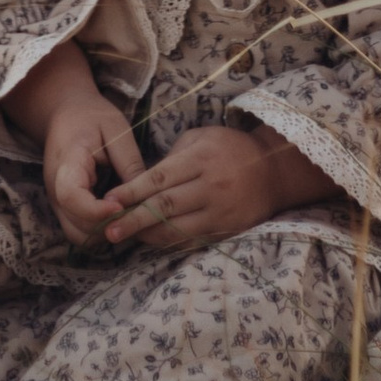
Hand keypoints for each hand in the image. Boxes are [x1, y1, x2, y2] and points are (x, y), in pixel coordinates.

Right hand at [41, 84, 144, 248]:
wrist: (66, 113)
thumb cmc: (92, 116)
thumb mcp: (116, 129)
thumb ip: (129, 162)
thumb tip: (146, 197)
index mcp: (67, 162)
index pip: (71, 196)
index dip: (96, 210)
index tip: (122, 208)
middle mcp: (55, 187)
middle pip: (76, 225)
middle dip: (107, 226)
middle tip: (135, 214)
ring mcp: (57, 200)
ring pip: (77, 234)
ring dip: (104, 232)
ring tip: (129, 215)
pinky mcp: (64, 206)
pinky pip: (79, 230)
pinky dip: (99, 230)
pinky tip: (119, 215)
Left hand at [100, 124, 325, 254]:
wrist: (273, 170)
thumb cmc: (229, 148)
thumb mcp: (200, 138)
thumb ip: (172, 159)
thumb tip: (141, 183)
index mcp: (200, 158)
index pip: (160, 178)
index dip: (132, 191)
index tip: (109, 201)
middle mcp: (210, 186)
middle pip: (165, 207)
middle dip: (133, 220)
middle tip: (107, 230)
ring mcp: (219, 211)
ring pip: (176, 229)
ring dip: (147, 235)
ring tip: (123, 237)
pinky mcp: (226, 230)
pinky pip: (191, 239)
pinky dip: (168, 242)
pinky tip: (150, 241)